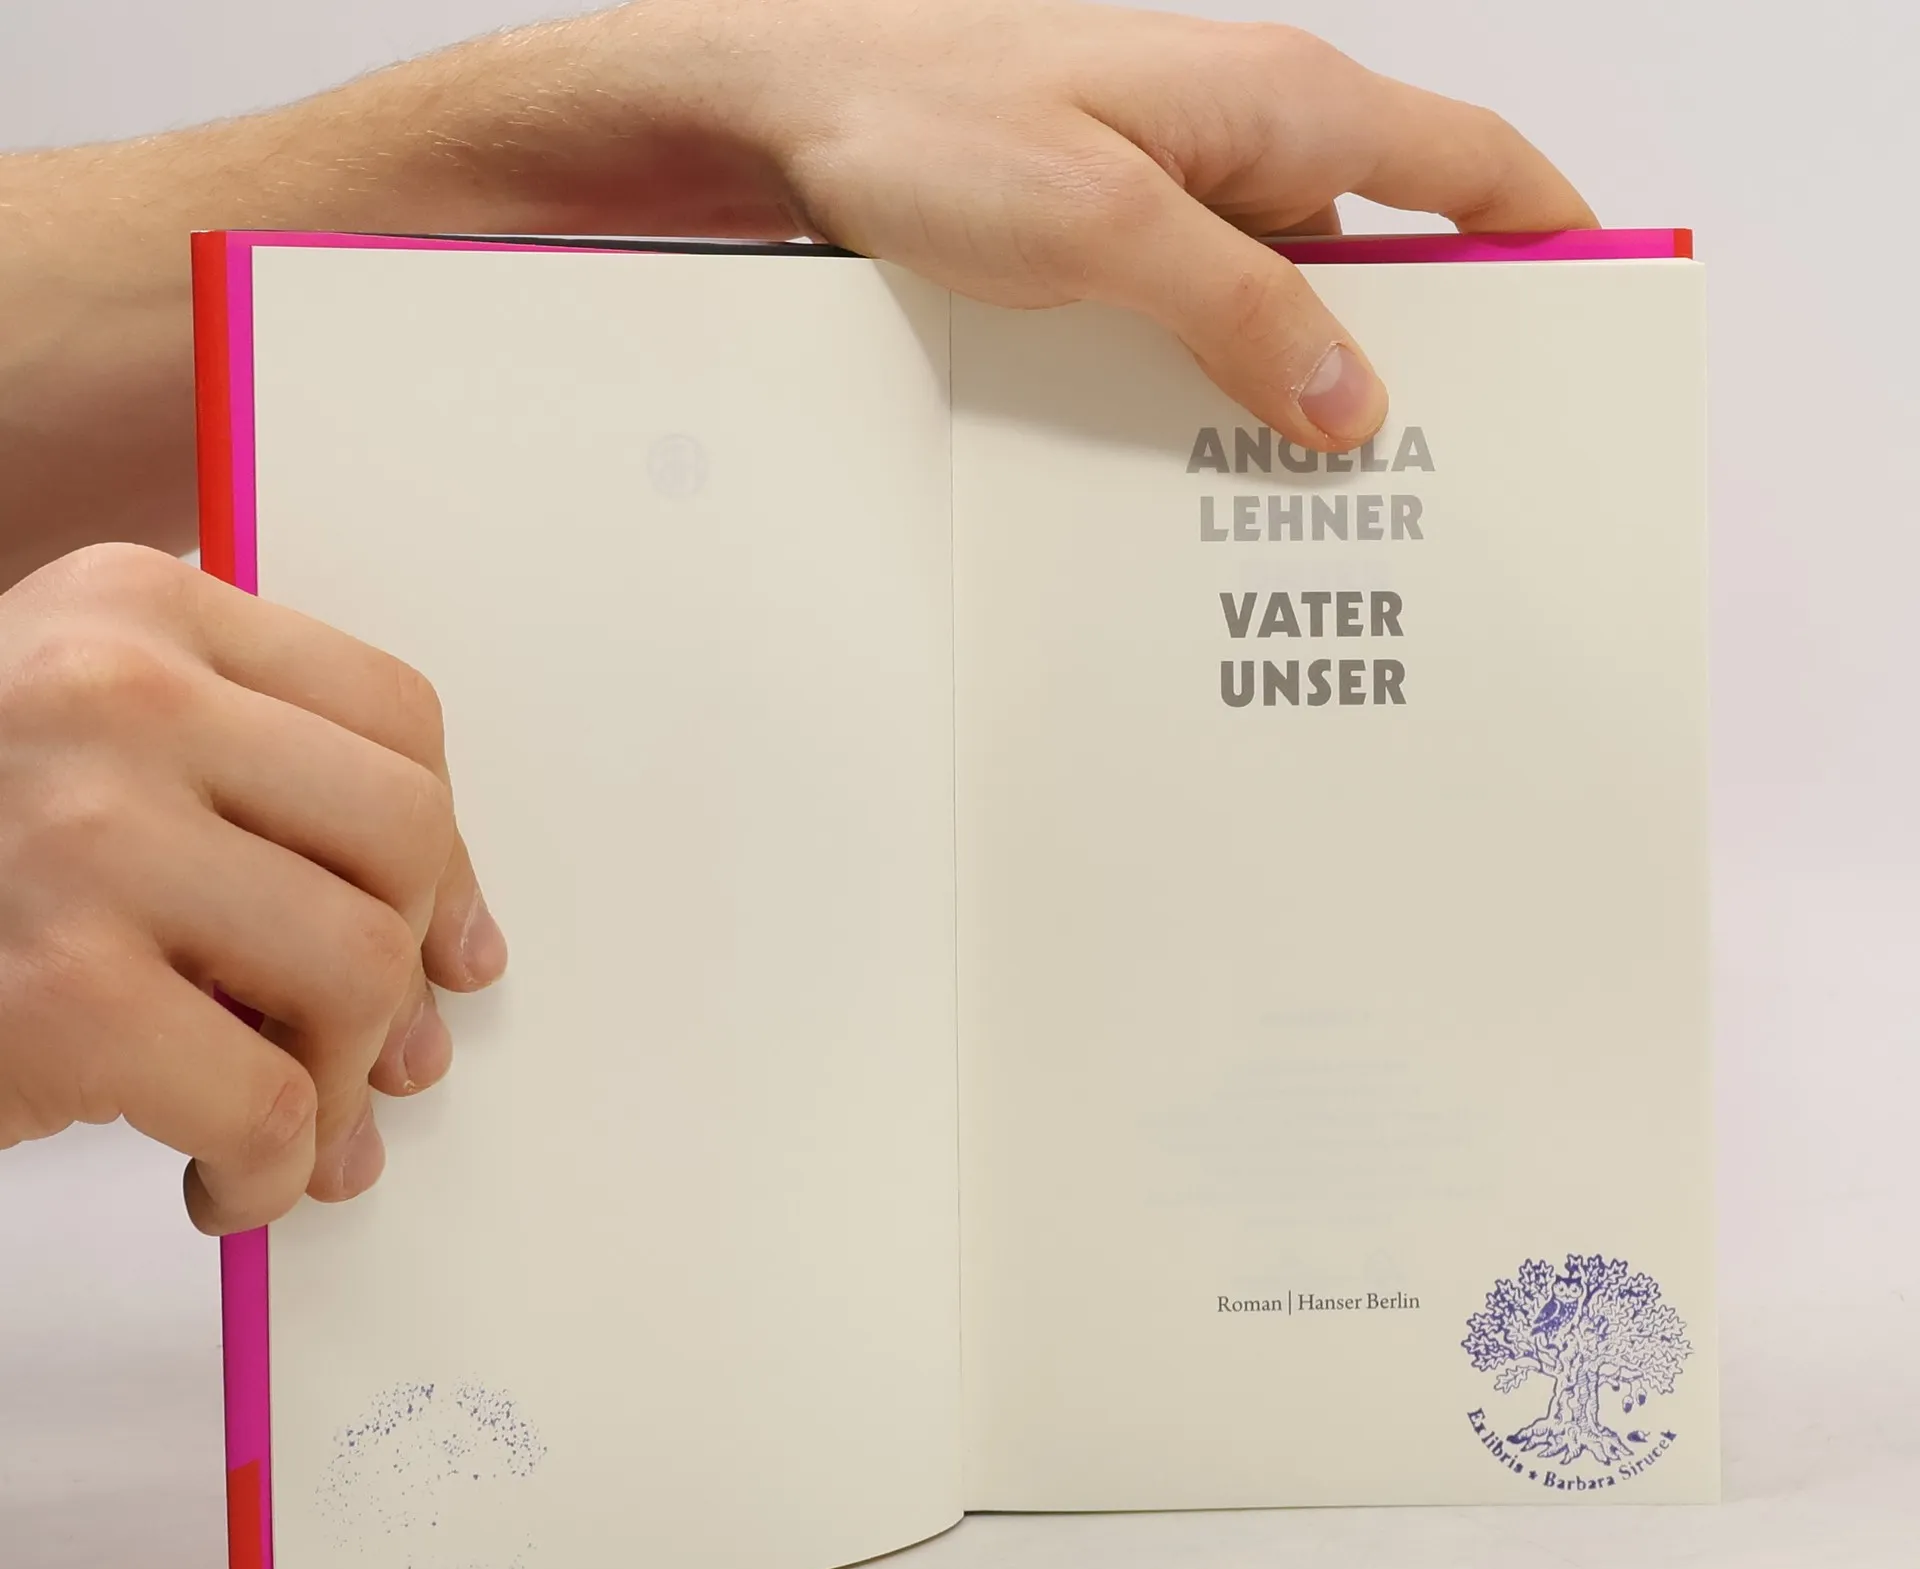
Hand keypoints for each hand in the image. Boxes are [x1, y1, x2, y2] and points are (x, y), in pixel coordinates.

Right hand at [0, 545, 505, 1231]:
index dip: (445, 856)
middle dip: (400, 971)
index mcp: (139, 613)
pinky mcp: (56, 991)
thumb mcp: (97, 762)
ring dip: (340, 1084)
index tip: (444, 948)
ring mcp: (82, 836)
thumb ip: (265, 808)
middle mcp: (114, 694)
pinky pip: (270, 1101)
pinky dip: (273, 1170)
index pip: (395, 720)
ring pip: (358, 969)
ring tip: (285, 1127)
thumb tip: (459, 965)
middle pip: (401, 836)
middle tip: (357, 1052)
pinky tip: (225, 1181)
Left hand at [527, 0, 1594, 448]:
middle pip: (1387, 258)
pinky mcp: (1109, 249)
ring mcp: (1174, 201)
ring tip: (1313, 512)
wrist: (774, 120)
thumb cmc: (922, 122)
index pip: (1470, 167)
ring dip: (1300, 398)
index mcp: (1280, 103)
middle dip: (1423, 362)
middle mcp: (1243, 147)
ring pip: (1285, 310)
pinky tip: (1197, 477)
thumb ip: (1242, 309)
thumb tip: (1355, 402)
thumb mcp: (1104, 226)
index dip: (1551, 241)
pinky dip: (1214, 395)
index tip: (1594, 330)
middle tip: (1440, 482)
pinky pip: (1198, 330)